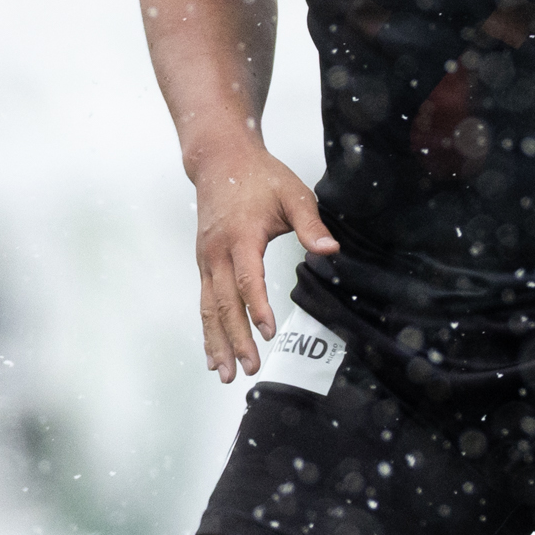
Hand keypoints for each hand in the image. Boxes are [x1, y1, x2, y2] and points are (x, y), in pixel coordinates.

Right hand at [189, 137, 338, 382]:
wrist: (219, 160)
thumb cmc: (260, 177)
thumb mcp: (292, 193)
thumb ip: (310, 223)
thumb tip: (330, 249)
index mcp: (241, 237)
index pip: (247, 279)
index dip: (256, 308)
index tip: (267, 334)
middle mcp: (217, 253)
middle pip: (224, 303)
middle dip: (235, 339)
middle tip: (248, 369)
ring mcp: (206, 260)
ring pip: (208, 308)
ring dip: (217, 343)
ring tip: (225, 375)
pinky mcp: (203, 263)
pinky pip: (204, 302)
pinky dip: (208, 330)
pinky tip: (212, 355)